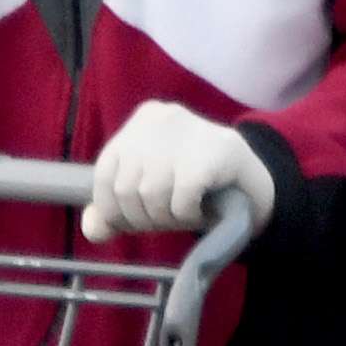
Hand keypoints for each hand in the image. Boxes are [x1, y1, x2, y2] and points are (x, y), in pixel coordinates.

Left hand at [82, 101, 275, 241]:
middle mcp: (161, 117)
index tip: (135, 219)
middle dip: (142, 217)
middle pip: (126, 187)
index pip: (105, 171)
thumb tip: (94, 227)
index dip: (114, 208)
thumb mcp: (147, 190)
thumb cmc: (193, 185)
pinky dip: (186, 215)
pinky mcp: (211, 153)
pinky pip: (180, 200)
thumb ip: (113, 208)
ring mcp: (187, 131)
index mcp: (142, 119)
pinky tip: (199, 210)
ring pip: (150, 195)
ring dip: (165, 218)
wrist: (251, 183)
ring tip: (183, 214)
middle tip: (166, 218)